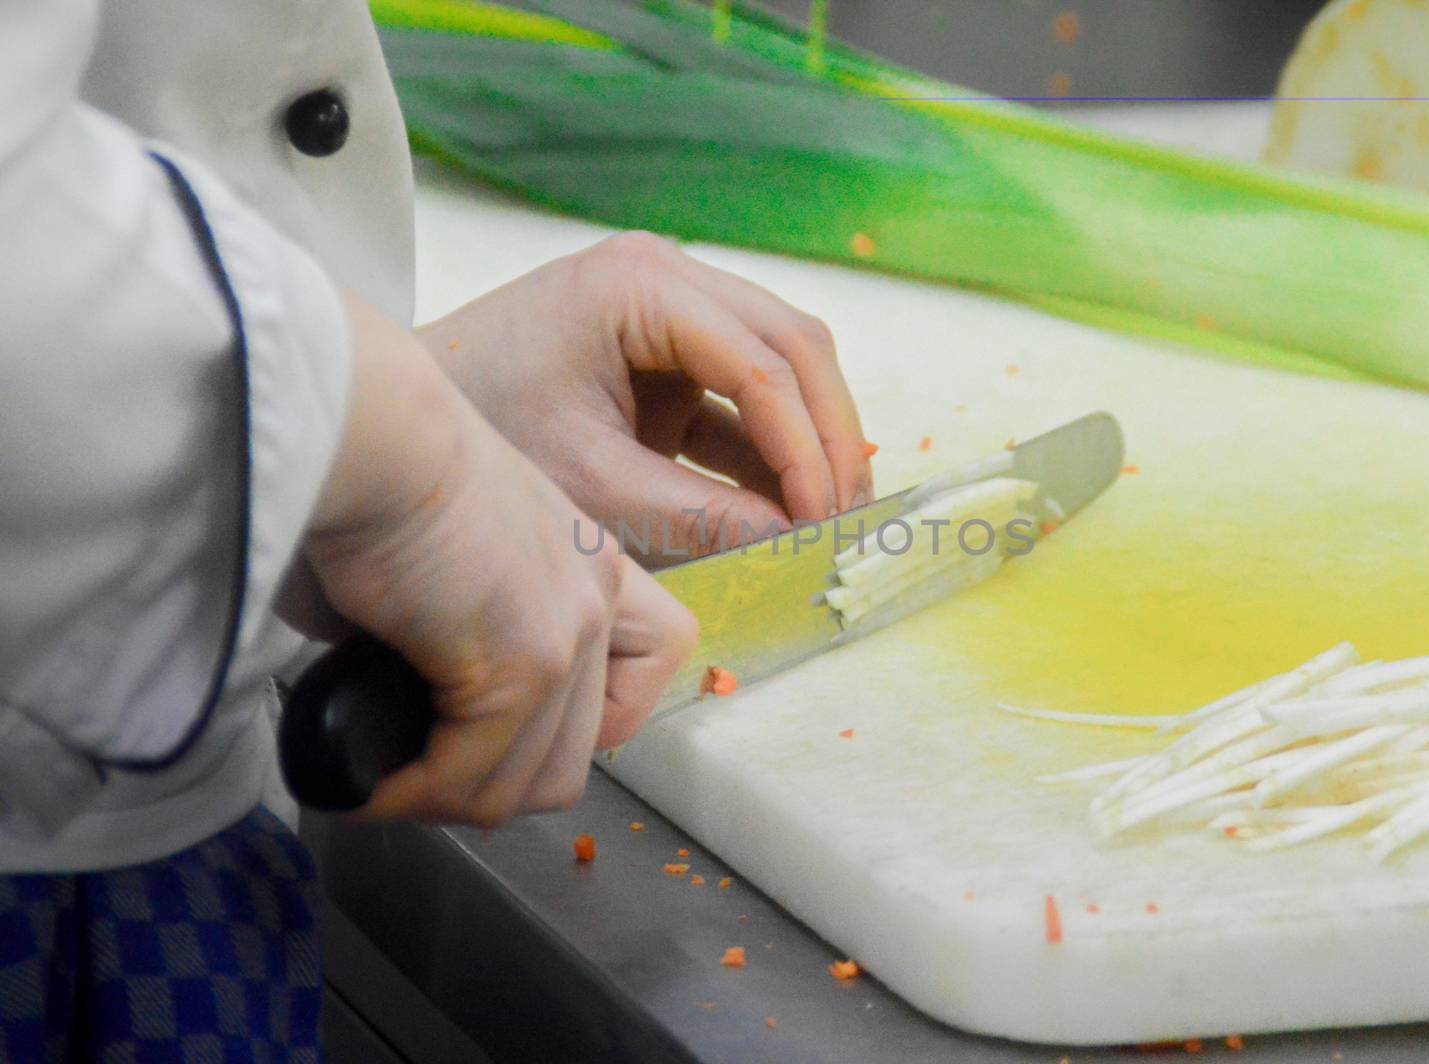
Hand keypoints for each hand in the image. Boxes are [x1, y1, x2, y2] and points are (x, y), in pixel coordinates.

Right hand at [285, 296, 696, 825]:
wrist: (367, 428)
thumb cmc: (372, 469)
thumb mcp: (441, 559)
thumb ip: (446, 635)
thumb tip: (399, 699)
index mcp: (589, 563)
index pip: (639, 678)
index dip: (568, 728)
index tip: (493, 732)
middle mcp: (597, 597)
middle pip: (580, 753)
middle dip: (497, 781)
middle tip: (423, 773)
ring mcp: (569, 633)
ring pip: (528, 780)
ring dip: (450, 797)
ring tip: (387, 782)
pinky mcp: (524, 661)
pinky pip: (471, 772)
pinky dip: (415, 791)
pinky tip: (370, 778)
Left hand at [419, 232, 873, 564]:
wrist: (394, 419)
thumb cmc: (478, 433)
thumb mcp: (592, 484)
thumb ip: (698, 513)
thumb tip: (795, 539)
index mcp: (641, 284)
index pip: (764, 362)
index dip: (806, 446)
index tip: (823, 519)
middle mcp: (667, 276)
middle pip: (794, 346)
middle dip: (827, 434)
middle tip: (846, 514)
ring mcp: (671, 311)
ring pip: (782, 365)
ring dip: (809, 439)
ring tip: (831, 516)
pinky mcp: (667, 355)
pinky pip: (744, 396)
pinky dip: (769, 449)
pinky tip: (790, 505)